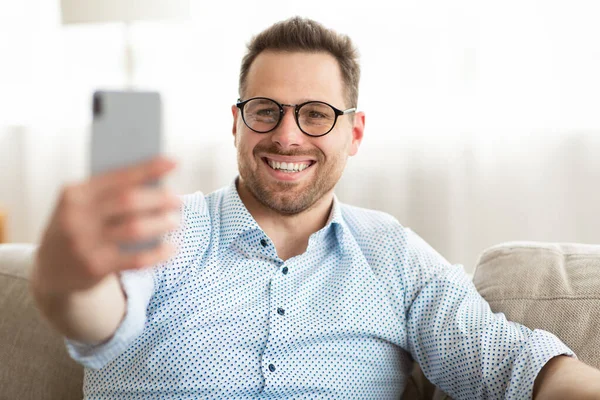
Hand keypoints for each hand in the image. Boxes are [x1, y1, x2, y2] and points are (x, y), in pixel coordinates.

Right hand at [33, 157, 180, 295]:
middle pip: (129, 201)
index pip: (118, 176)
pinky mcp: (95, 268)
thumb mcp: (81, 206)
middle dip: (159, 198)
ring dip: (161, 223)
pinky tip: (172, 248)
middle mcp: (76, 216)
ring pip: (134, 228)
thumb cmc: (78, 228)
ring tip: (176, 221)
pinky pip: (135, 259)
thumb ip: (109, 193)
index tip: (174, 162)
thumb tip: (157, 182)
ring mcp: (85, 243)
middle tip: (178, 199)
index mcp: (75, 193)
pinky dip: (158, 253)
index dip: (149, 169)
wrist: (51, 271)